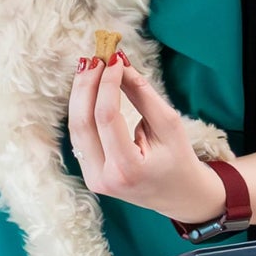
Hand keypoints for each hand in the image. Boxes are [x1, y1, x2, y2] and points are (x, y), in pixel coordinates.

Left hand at [68, 54, 226, 223]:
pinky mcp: (89, 173)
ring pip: (76, 128)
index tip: (114, 59)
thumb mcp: (170, 125)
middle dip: (86, 85)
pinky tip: (89, 87)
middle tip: (95, 58)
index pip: (107, 117)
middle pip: (82, 123)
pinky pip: (80, 136)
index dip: (107, 84)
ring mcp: (92, 178)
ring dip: (80, 94)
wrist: (179, 196)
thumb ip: (143, 95)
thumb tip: (121, 64)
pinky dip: (83, 108)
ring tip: (89, 66)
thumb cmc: (179, 160)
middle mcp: (103, 177)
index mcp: (127, 169)